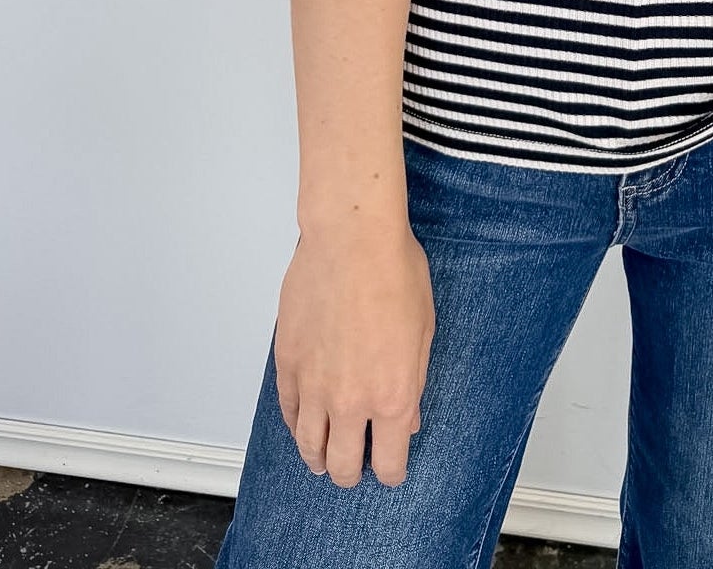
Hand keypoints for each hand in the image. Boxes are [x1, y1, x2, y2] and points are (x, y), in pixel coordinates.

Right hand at [274, 216, 435, 488]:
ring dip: (317, 458)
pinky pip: (288, 411)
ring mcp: (314, 385)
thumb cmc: (393, 271)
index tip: (390, 469)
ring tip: (322, 460)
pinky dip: (296, 425)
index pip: (387, 463)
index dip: (390, 472)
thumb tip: (406, 418)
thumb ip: (414, 383)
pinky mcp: (288, 363)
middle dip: (350, 474)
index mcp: (392, 396)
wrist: (352, 238)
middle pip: (342, 465)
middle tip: (353, 470)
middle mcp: (350, 400)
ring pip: (308, 446)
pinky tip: (302, 426)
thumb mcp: (424, 330)